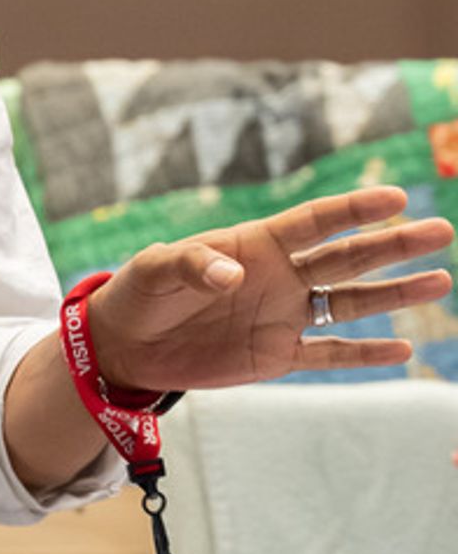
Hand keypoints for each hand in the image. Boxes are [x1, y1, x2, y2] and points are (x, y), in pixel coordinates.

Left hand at [86, 185, 454, 397]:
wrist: (127, 344)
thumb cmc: (139, 293)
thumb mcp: (155, 271)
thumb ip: (192, 264)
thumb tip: (232, 274)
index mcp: (255, 244)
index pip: (315, 222)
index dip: (355, 210)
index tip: (396, 198)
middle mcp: (280, 275)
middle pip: (348, 256)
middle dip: (394, 244)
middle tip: (440, 231)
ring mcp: (283, 315)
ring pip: (350, 302)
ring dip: (394, 293)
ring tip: (439, 280)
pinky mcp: (276, 355)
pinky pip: (330, 353)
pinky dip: (365, 353)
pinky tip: (403, 349)